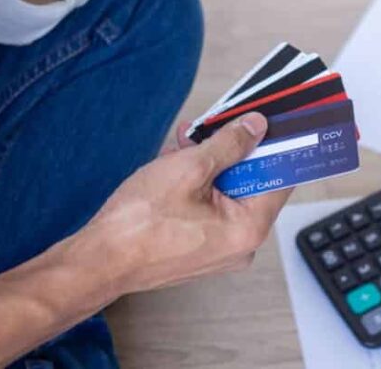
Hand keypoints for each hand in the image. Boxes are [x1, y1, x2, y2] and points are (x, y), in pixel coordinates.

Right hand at [71, 113, 294, 293]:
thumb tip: (255, 127)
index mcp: (249, 228)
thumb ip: (229, 144)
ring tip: (180, 147)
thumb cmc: (139, 223)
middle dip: (228, 150)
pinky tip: (174, 167)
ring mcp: (220, 249)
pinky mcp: (201, 247)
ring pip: (226, 191)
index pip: (281, 176)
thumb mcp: (190, 167)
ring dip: (207, 164)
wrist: (99, 260)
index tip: (267, 120)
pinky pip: (210, 208)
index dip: (274, 143)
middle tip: (208, 127)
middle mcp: (241, 244)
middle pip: (251, 182)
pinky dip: (196, 185)